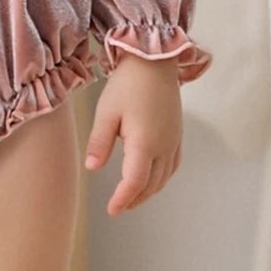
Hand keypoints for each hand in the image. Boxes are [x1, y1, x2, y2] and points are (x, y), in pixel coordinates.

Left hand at [84, 55, 183, 215]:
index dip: (123, 199)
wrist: (155, 60)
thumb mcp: (106, 112)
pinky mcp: (177, 133)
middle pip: (151, 184)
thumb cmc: (128, 83)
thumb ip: (100, 142)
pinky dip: (162, 178)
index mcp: (145, 143)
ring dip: (148, 191)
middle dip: (134, 199)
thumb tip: (92, 168)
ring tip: (131, 197)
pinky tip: (152, 178)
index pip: (135, 182)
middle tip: (117, 207)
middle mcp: (164, 145)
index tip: (112, 210)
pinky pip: (173, 165)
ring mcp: (174, 140)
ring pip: (164, 177)